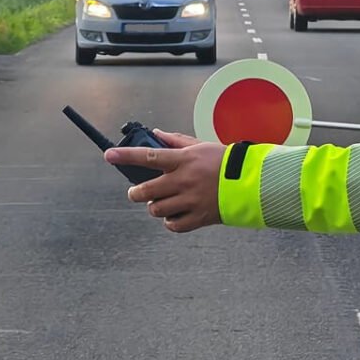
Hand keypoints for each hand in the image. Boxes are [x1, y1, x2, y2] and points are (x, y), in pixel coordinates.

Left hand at [105, 129, 226, 232]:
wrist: (251, 183)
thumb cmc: (224, 162)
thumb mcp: (200, 146)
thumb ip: (176, 142)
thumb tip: (156, 134)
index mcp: (183, 161)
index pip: (148, 157)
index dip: (126, 156)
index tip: (109, 155)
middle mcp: (184, 181)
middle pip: (146, 191)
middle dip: (136, 193)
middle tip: (137, 192)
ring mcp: (191, 201)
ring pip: (157, 209)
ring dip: (154, 206)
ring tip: (161, 202)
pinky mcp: (199, 217)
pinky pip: (173, 225)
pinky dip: (170, 221)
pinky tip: (174, 215)